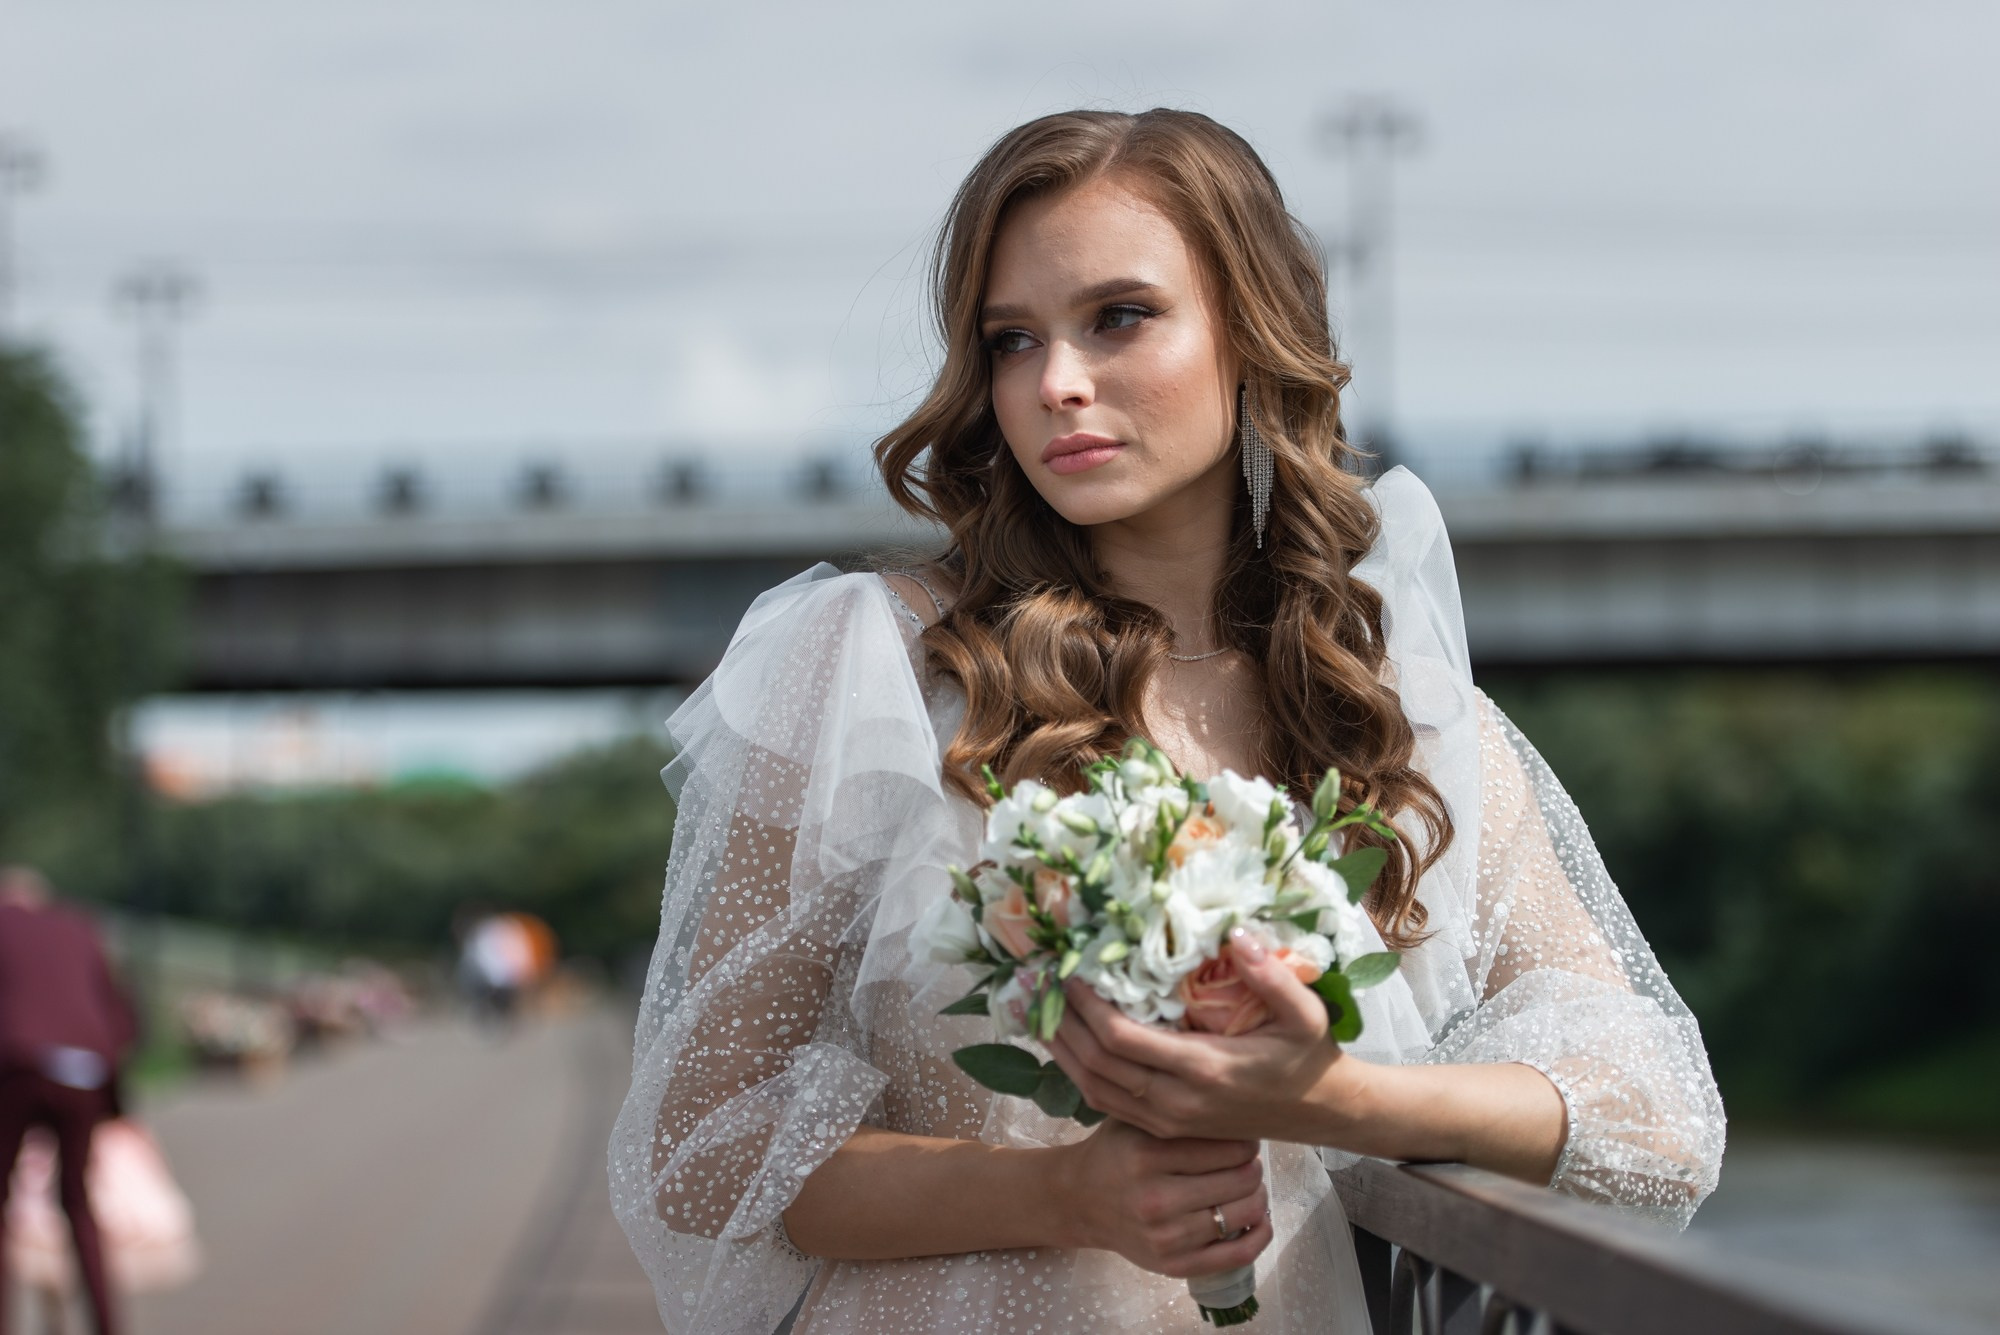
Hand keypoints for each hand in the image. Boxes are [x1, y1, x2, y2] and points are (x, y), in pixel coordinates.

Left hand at [1047, 928, 1372, 1143]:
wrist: (1319, 1111)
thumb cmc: (1309, 1055)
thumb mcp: (1306, 1013)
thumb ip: (1271, 977)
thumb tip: (1238, 934)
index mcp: (1204, 1068)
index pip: (1122, 1039)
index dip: (1087, 1005)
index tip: (1069, 971)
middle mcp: (1176, 1100)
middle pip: (1096, 1064)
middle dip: (1063, 1022)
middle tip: (1040, 982)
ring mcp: (1167, 1119)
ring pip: (1092, 1087)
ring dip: (1061, 1049)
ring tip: (1039, 1009)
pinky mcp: (1164, 1126)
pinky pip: (1106, 1103)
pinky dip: (1078, 1073)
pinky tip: (1066, 1044)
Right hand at [1047, 1119, 1271, 1279]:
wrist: (1080, 1201)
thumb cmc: (1115, 1153)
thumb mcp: (1135, 1121)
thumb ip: (1177, 1112)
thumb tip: (1238, 1110)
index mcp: (1147, 1156)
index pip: (1229, 1146)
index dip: (1246, 1140)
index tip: (1244, 1138)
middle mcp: (1156, 1199)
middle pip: (1242, 1179)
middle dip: (1253, 1166)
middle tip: (1247, 1161)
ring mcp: (1166, 1238)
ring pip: (1245, 1214)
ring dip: (1257, 1196)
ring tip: (1247, 1185)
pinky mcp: (1174, 1266)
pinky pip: (1237, 1255)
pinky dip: (1259, 1235)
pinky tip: (1258, 1219)